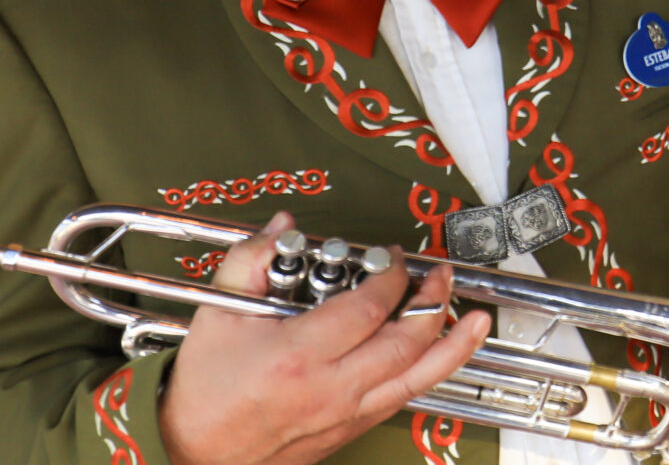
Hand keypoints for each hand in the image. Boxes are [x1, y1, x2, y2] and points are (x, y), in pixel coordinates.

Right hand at [159, 212, 491, 464]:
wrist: (191, 454)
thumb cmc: (204, 391)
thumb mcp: (216, 315)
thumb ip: (249, 261)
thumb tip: (281, 227)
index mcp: (299, 356)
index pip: (369, 307)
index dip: (391, 274)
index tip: (391, 257)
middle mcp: (331, 388)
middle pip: (406, 342)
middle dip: (432, 301)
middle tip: (440, 274)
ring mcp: (345, 413)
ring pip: (417, 379)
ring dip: (453, 345)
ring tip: (477, 319)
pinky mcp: (350, 429)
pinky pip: (402, 399)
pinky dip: (431, 374)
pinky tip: (445, 356)